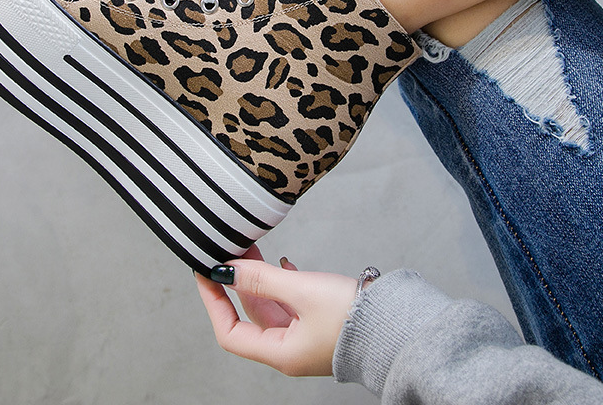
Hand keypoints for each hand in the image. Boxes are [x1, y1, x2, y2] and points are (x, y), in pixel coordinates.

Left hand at [196, 245, 356, 376]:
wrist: (397, 324)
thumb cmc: (353, 316)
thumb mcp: (301, 290)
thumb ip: (262, 279)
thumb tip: (227, 270)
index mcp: (280, 353)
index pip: (230, 333)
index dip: (214, 302)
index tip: (205, 273)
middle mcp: (289, 349)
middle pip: (250, 316)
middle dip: (238, 282)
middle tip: (229, 252)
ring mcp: (304, 337)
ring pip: (271, 306)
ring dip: (260, 278)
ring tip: (252, 248)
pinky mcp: (319, 324)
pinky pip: (290, 304)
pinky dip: (282, 283)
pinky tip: (285, 263)